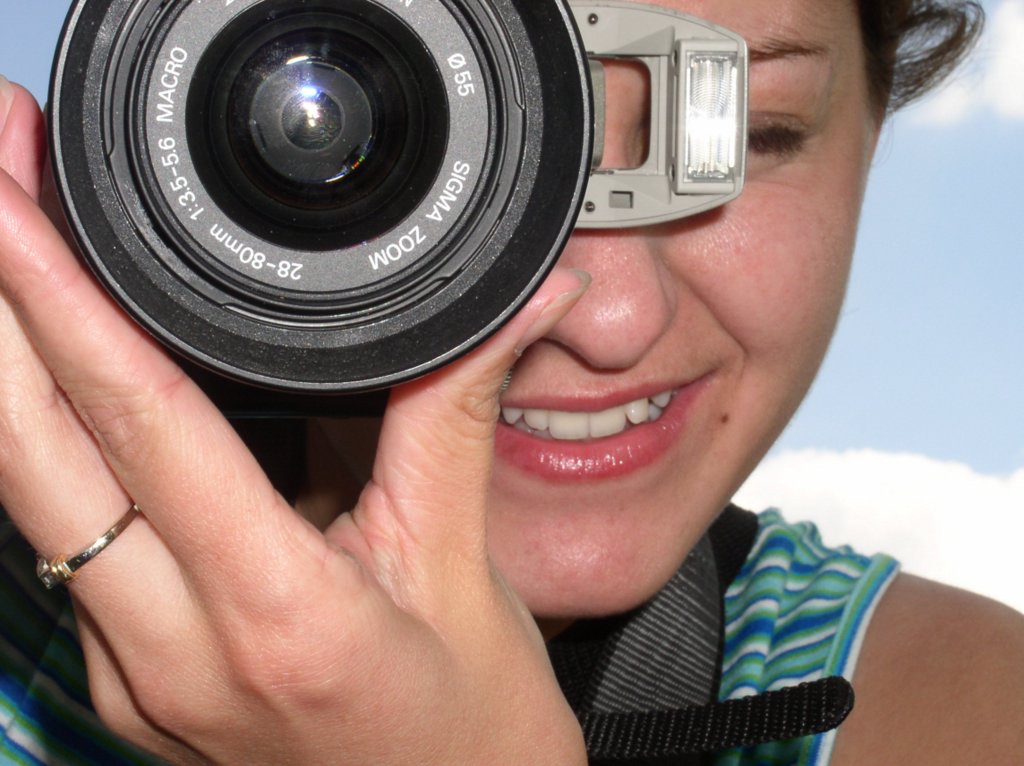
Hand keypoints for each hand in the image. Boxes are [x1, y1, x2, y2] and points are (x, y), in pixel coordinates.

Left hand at [0, 78, 588, 763]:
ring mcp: (134, 678)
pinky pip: (55, 545)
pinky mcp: (127, 683)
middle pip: (31, 456)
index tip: (15, 197)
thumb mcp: (465, 565)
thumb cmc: (471, 723)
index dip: (64, 300)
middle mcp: (175, 653)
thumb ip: (459, 413)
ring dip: (3, 369)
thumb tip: (520, 300)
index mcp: (277, 613)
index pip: (144, 425)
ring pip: (25, 500)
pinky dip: (42, 446)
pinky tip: (49, 378)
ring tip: (5, 250)